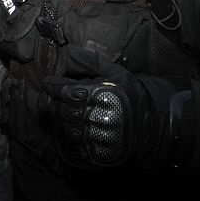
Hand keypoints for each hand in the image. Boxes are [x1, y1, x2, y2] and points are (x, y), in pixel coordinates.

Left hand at [42, 46, 155, 167]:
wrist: (152, 127)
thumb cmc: (131, 97)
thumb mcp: (118, 74)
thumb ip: (93, 61)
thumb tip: (70, 50)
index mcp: (101, 96)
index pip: (66, 91)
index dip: (53, 86)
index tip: (47, 83)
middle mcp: (98, 116)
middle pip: (64, 109)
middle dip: (62, 102)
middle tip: (66, 98)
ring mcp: (98, 136)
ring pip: (68, 126)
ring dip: (68, 119)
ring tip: (79, 112)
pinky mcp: (99, 151)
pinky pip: (76, 142)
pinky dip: (76, 134)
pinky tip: (84, 127)